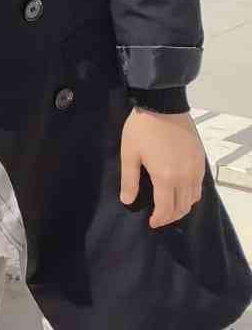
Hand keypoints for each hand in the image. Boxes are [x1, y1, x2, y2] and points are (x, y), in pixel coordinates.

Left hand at [121, 107, 205, 227]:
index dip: (160, 219)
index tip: (152, 223)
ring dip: (182, 207)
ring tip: (169, 208)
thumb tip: (127, 201)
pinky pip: (199, 186)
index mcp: (165, 177)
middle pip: (182, 207)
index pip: (166, 208)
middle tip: (159, 218)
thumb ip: (129, 180)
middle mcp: (184, 177)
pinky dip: (191, 195)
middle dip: (171, 216)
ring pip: (193, 198)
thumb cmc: (142, 130)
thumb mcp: (129, 154)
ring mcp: (195, 169)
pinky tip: (181, 192)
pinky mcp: (201, 161)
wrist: (164, 106)